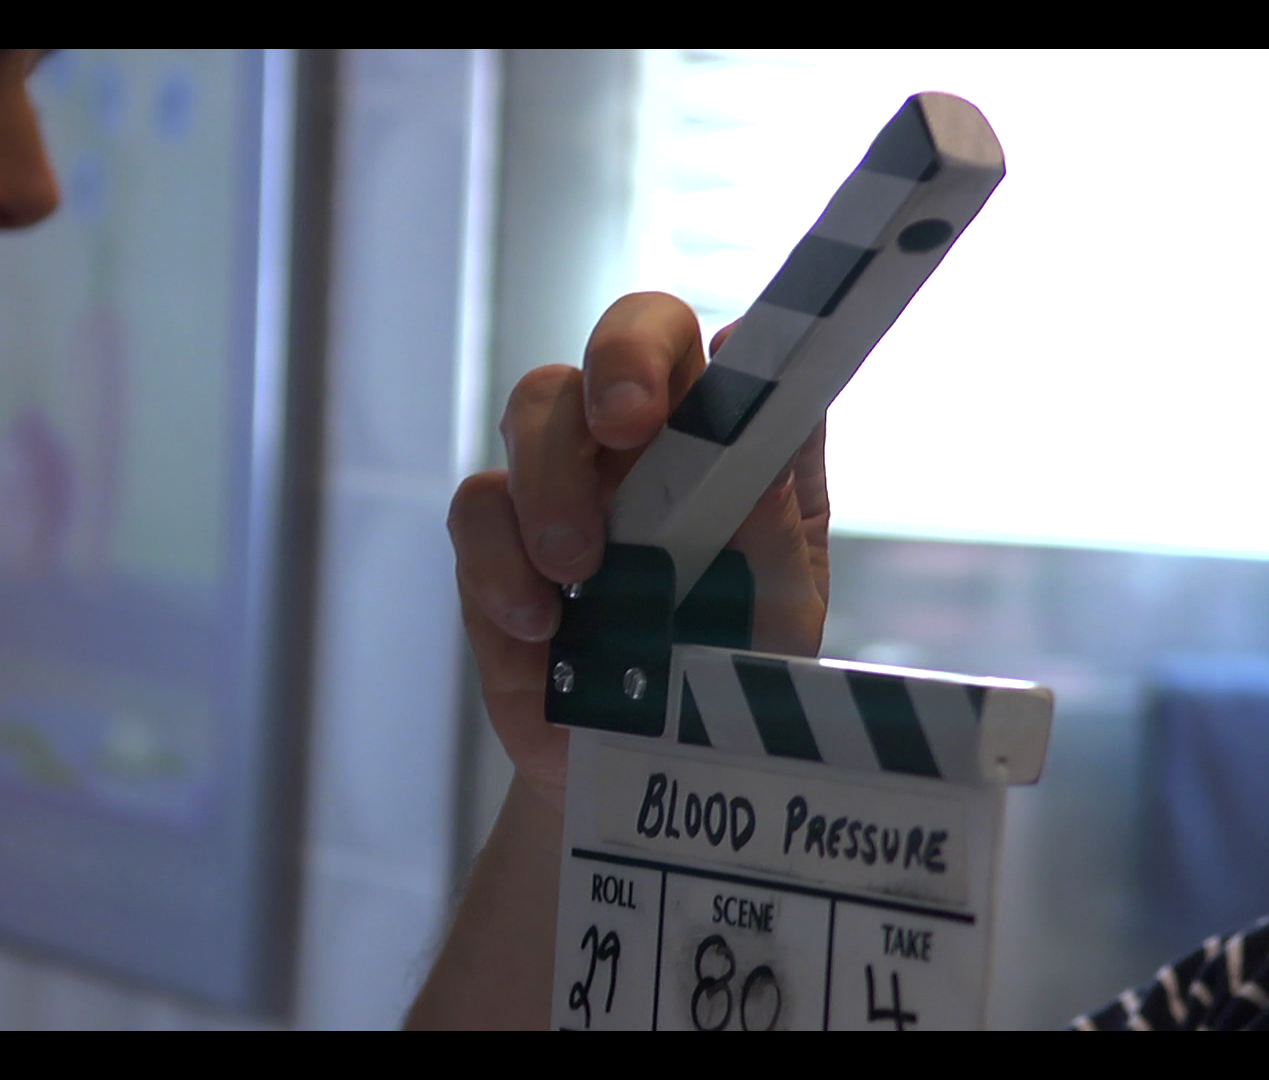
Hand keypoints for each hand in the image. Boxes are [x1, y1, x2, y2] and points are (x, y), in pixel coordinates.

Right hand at [447, 293, 830, 810]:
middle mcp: (633, 451)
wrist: (661, 776)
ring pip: (529, 417)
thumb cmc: (737, 668)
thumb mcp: (782, 601)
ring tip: (580, 568)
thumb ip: (780, 509)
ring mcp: (559, 492)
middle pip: (599, 354)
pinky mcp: (498, 553)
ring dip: (552, 482)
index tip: (664, 396)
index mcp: (714, 442)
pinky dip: (501, 562)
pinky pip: (477, 515)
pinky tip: (540, 625)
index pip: (681, 344)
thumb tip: (781, 404)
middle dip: (608, 372)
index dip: (662, 346)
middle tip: (624, 432)